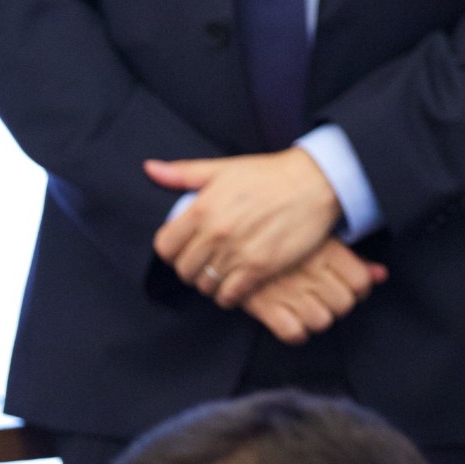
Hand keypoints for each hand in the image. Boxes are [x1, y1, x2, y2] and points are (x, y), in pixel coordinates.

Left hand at [147, 149, 340, 307]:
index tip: (185, 248)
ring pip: (205, 285)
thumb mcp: (223, 168)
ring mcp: (237, 252)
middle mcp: (215, 232)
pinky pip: (229, 296)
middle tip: (207, 261)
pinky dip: (229, 294)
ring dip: (211, 282)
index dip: (173, 251)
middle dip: (192, 268)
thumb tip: (149, 169)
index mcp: (202, 207)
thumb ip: (183, 173)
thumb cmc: (269, 174)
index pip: (165, 246)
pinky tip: (238, 283)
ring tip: (223, 271)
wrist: (315, 183)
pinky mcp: (260, 267)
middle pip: (184, 270)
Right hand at [242, 237, 388, 345]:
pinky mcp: (264, 306)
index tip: (346, 285)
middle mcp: (310, 270)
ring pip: (321, 321)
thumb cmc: (282, 235)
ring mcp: (287, 289)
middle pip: (344, 305)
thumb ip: (355, 260)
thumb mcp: (320, 238)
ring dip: (316, 317)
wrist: (233, 235)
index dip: (358, 289)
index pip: (361, 284)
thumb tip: (383, 275)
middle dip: (337, 304)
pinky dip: (294, 331)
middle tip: (323, 294)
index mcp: (325, 249)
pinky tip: (289, 317)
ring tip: (305, 305)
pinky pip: (293, 333)